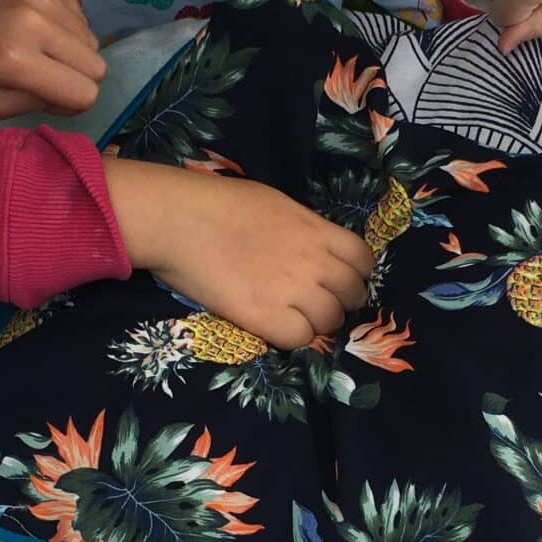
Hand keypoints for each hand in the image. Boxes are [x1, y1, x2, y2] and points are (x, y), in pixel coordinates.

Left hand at [0, 0, 105, 116]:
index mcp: (16, 62)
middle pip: (97, 66)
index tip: (56, 93)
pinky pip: (81, 14)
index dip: (75, 100)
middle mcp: (36, 25)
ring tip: (40, 44)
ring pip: (92, 39)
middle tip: (51, 70)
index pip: (85, 93)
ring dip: (72, 49)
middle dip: (79, 75)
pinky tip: (37, 22)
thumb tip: (74, 97)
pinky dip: (66, 24)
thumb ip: (36, 105)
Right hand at [102, 157, 373, 347]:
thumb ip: (303, 228)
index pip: (363, 259)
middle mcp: (314, 261)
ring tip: (297, 319)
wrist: (178, 220)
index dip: (356, 274)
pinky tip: (275, 327)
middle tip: (320, 305)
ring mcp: (293, 290)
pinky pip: (300, 339)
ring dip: (318, 323)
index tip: (340, 280)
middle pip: (352, 294)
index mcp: (317, 229)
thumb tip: (311, 245)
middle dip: (342, 302)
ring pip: (330, 320)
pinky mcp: (266, 316)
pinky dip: (293, 337)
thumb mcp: (276, 204)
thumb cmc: (218, 203)